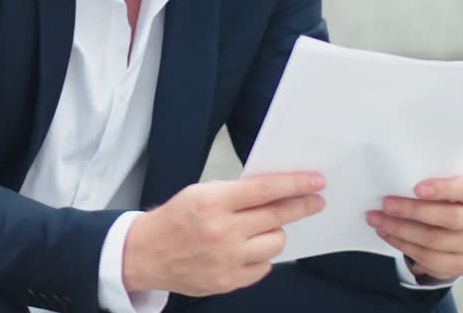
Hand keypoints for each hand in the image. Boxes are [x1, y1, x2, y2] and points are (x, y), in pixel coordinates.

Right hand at [123, 173, 325, 296]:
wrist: (146, 253)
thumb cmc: (174, 220)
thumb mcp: (199, 192)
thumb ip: (235, 193)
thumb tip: (273, 192)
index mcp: (212, 202)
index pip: (265, 190)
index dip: (296, 185)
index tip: (316, 182)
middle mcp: (222, 231)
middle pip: (277, 217)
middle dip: (301, 206)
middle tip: (315, 201)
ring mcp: (226, 259)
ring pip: (275, 243)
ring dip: (275, 233)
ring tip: (262, 229)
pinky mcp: (228, 281)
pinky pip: (263, 267)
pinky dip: (261, 256)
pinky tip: (248, 249)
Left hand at [366, 173, 462, 279]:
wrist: (458, 230)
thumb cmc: (444, 198)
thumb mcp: (444, 185)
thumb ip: (429, 180)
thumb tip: (393, 178)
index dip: (443, 189)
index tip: (417, 188)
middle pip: (448, 218)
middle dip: (412, 210)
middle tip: (385, 203)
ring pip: (433, 240)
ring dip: (399, 229)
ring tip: (376, 219)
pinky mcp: (462, 264)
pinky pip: (428, 257)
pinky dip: (402, 244)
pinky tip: (385, 233)